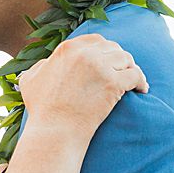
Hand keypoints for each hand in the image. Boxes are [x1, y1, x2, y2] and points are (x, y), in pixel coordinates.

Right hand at [16, 33, 147, 138]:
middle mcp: (85, 53)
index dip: (106, 50)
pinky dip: (141, 81)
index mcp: (67, 49)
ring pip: (126, 59)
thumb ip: (39, 67)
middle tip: (125, 71)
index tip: (110, 61)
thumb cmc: (42, 111)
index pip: (95, 41)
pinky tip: (142, 90)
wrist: (54, 131)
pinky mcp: (113, 83)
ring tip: (135, 81)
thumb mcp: (31, 81)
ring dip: (132, 69)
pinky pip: (135, 75)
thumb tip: (45, 64)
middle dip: (120, 59)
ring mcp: (100, 67)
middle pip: (113, 48)